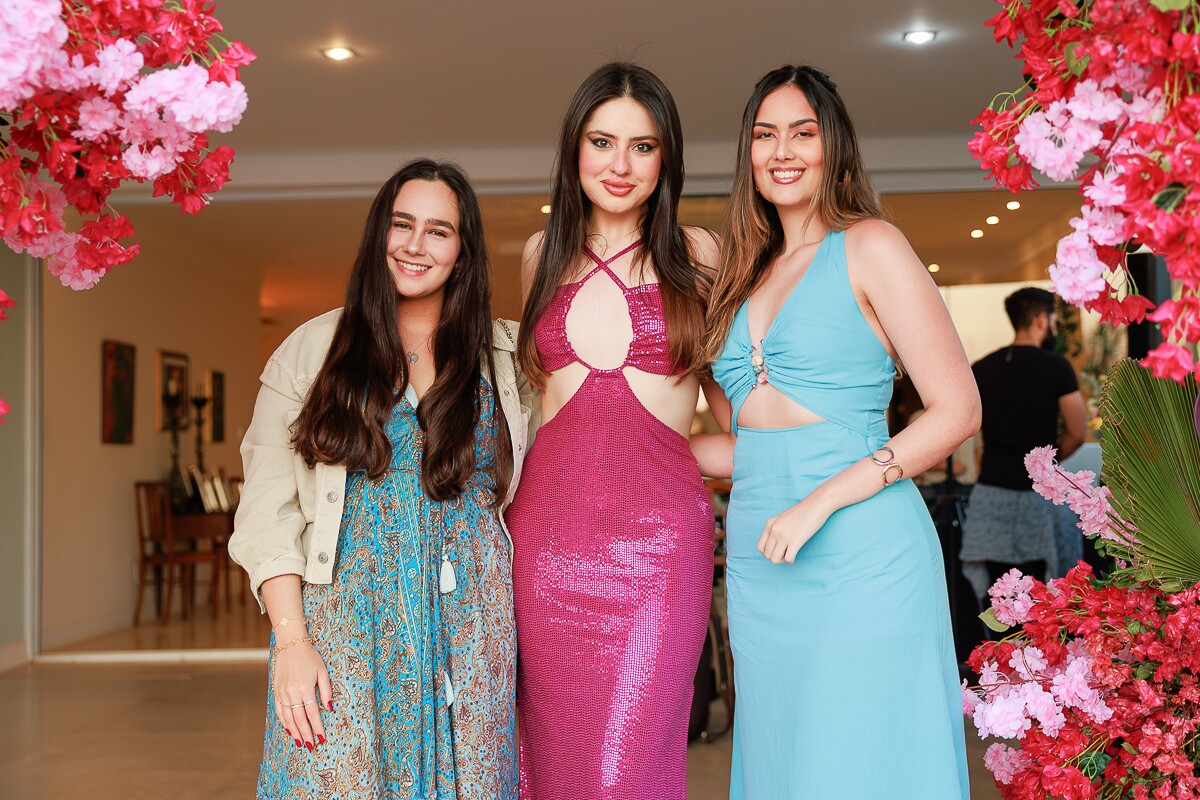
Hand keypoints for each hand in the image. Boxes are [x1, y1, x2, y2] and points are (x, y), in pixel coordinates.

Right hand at [272, 637, 332, 751]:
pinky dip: (284, 722)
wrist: (291, 645)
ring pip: (288, 717)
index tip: (321, 738)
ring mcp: (282, 693)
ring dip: (294, 731)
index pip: (312, 713)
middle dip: (306, 734)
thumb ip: (326, 690)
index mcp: (305, 688)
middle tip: (311, 746)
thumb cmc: (310, 657)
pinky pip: (280, 710)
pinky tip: (289, 729)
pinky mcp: (276, 691)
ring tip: (300, 742)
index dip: (317, 727)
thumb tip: (330, 708)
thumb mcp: (323, 671)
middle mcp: (292, 693)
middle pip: (299, 719)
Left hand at [757, 496, 830, 563]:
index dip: (767, 553)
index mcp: (770, 524)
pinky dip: (790, 560)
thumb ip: (775, 529)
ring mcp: (784, 536)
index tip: (776, 551)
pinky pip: (788, 559)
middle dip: (776, 557)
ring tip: (789, 555)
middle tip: (784, 554)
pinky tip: (795, 555)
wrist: (815, 506)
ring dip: (782, 560)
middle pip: (767, 555)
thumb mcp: (781, 518)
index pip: (760, 547)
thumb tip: (773, 546)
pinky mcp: (795, 541)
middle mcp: (774, 530)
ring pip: (774, 559)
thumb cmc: (801, 512)